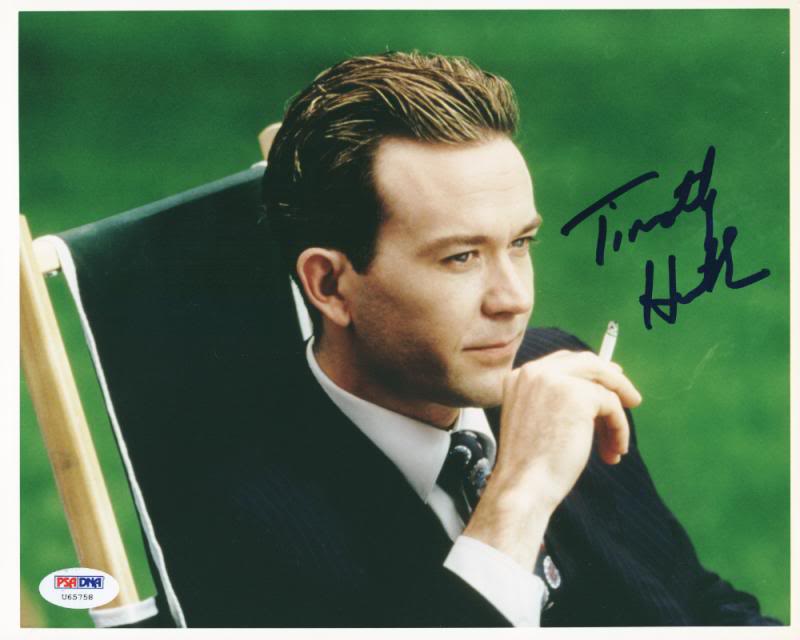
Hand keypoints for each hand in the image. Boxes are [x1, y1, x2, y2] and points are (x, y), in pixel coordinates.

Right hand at [463, 350, 641, 569]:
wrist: (524, 485)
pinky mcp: (578, 394)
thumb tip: (597, 387)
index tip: (610, 382)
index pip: (563, 362)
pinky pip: (612, 405)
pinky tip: (614, 451)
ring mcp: (555, 380)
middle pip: (587, 362)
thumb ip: (555, 400)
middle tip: (631, 399)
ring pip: (603, 384)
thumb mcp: (535, 420)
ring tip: (617, 445)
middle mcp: (535, 372)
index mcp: (519, 377)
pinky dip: (619, 429)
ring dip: (616, 415)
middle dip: (613, 380)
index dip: (591, 371)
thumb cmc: (529, 465)